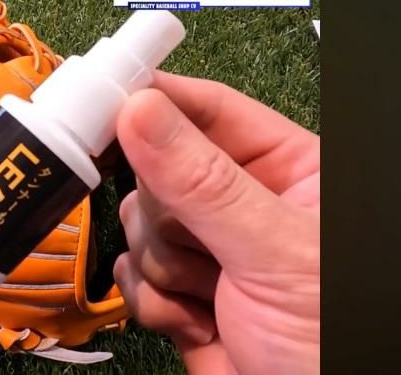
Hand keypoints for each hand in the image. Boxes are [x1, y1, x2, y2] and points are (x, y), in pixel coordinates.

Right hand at [113, 71, 319, 373]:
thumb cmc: (334, 336)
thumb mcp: (276, 250)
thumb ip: (203, 181)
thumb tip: (138, 110)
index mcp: (285, 167)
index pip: (209, 109)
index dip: (155, 101)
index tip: (101, 99)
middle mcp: (239, 199)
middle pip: (156, 168)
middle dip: (168, 216)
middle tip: (200, 245)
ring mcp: (204, 246)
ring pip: (136, 223)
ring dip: (164, 267)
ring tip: (212, 295)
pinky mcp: (175, 290)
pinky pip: (129, 273)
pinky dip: (151, 302)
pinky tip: (196, 321)